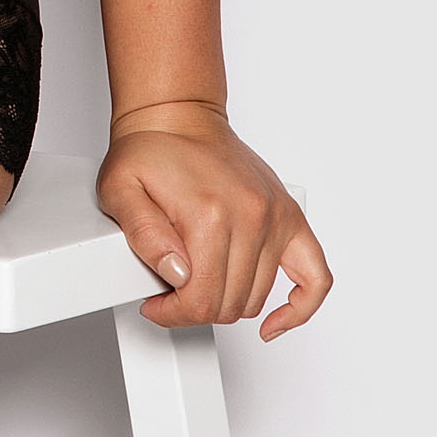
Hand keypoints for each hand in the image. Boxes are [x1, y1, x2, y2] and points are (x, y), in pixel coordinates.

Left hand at [96, 102, 331, 338]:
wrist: (177, 117)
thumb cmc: (150, 151)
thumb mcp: (119, 188)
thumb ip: (143, 234)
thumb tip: (177, 274)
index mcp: (209, 213)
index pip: (203, 298)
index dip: (174, 312)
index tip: (156, 305)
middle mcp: (250, 216)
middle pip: (231, 303)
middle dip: (196, 308)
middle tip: (171, 294)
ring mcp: (274, 216)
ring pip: (259, 295)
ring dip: (228, 302)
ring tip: (199, 284)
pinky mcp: (290, 216)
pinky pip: (317, 275)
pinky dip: (301, 306)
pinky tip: (275, 320)